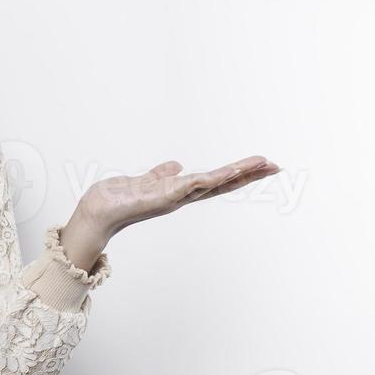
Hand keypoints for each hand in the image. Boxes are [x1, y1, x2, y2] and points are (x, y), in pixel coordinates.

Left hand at [75, 155, 280, 240]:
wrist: (98, 211)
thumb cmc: (118, 199)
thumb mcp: (145, 182)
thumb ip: (161, 174)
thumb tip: (176, 165)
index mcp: (179, 191)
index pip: (214, 181)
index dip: (237, 174)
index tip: (259, 165)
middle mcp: (182, 196)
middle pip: (223, 184)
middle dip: (249, 175)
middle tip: (276, 166)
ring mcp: (177, 197)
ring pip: (216, 183)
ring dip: (240, 173)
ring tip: (264, 163)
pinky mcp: (167, 195)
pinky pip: (196, 184)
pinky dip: (215, 177)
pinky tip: (232, 170)